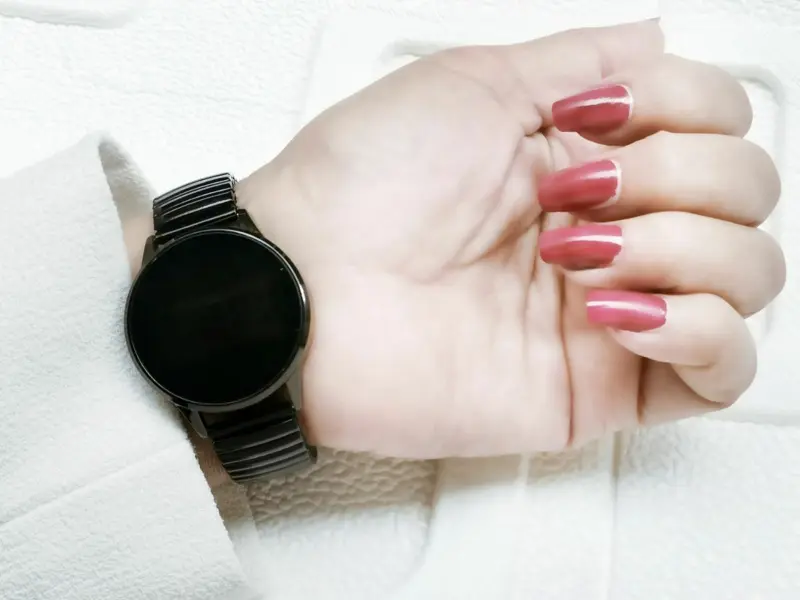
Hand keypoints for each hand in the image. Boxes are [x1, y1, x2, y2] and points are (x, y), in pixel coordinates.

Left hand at [239, 19, 783, 457]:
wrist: (305, 288)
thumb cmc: (364, 182)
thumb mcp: (477, 82)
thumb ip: (585, 58)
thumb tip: (661, 37)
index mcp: (588, 157)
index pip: (722, 125)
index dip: (690, 108)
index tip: (597, 116)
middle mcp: (611, 229)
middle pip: (748, 196)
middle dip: (680, 176)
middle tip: (573, 194)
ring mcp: (610, 309)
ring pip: (751, 277)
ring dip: (685, 247)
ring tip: (580, 255)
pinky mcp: (600, 386)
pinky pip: (721, 373)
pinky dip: (701, 329)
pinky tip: (619, 310)